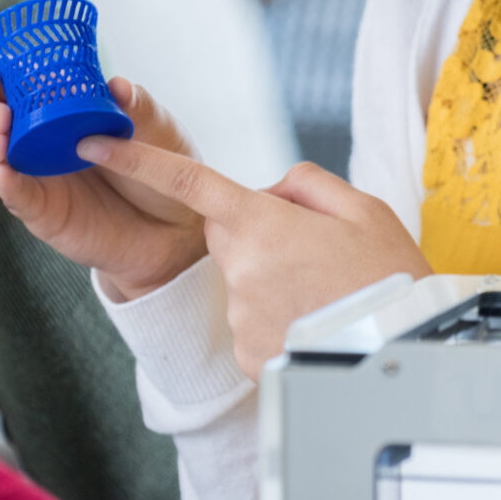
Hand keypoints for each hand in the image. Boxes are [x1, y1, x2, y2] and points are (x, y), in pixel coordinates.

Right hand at [0, 63, 212, 296]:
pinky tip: (3, 172)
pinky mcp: (40, 210)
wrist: (177, 223)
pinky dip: (3, 184)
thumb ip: (138, 105)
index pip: (3, 81)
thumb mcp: (157, 128)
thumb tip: (118, 85)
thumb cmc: (162, 163)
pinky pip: (13, 196)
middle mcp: (34, 137)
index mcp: (53, 104)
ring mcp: (33, 174)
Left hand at [76, 133, 429, 379]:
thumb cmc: (391, 279)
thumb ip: (306, 185)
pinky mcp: (248, 355)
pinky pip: (253, 322)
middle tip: (317, 251)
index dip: (134, 159)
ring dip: (275, 281)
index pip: (186, 181)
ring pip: (244, 281)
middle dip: (258, 233)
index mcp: (263, 224)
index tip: (93, 144)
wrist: (408, 354)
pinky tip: (318, 323)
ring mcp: (242, 317)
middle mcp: (241, 270)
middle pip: (228, 234)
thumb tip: (269, 193)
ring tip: (328, 294)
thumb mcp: (364, 210)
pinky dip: (280, 319)